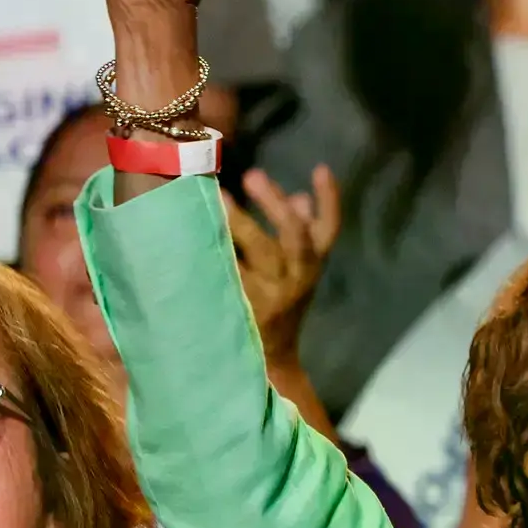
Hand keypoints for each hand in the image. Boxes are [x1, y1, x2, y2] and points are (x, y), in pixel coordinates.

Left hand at [225, 165, 340, 361]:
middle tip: (252, 175)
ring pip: (263, 252)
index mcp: (313, 264)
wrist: (270, 358)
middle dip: (274, 204)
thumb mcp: (299, 270)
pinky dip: (218, 252)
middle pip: (294, 234)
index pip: (329, 228)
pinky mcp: (247, 306)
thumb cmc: (281, 303)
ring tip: (219, 197)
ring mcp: (273, 292)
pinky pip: (232, 273)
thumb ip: (299, 232)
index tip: (321, 168)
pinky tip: (198, 234)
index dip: (330, 199)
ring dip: (242, 222)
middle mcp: (298, 276)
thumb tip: (299, 197)